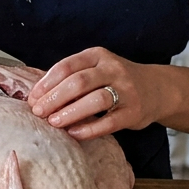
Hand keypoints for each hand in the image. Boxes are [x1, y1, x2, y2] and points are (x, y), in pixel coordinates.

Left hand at [26, 47, 167, 140]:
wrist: (157, 89)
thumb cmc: (115, 81)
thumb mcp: (96, 69)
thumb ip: (72, 78)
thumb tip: (37, 96)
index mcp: (97, 56)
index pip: (67, 66)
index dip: (46, 83)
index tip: (32, 98)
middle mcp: (113, 69)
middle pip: (79, 82)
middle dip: (54, 98)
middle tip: (38, 112)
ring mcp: (126, 90)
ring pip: (95, 100)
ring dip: (70, 112)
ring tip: (53, 122)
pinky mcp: (133, 112)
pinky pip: (109, 122)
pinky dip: (89, 128)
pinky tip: (73, 133)